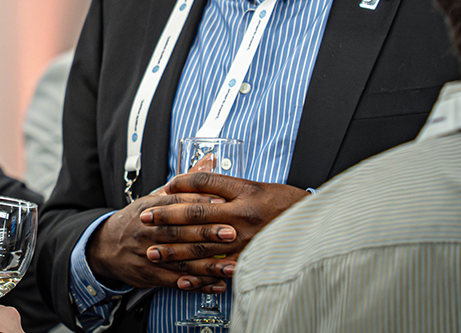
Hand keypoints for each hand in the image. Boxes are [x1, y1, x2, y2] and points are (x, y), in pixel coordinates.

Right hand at [85, 191, 236, 292]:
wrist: (106, 246)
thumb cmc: (138, 219)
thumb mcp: (156, 198)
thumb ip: (186, 183)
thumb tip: (209, 159)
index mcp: (149, 208)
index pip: (174, 202)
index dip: (198, 202)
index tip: (221, 203)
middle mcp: (147, 230)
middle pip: (178, 230)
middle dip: (206, 232)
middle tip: (231, 232)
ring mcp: (147, 254)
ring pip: (180, 259)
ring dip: (207, 264)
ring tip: (230, 265)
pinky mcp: (149, 275)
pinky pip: (176, 281)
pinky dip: (198, 285)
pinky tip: (217, 284)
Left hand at [150, 173, 307, 288]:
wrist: (314, 226)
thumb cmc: (285, 204)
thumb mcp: (254, 186)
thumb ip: (222, 185)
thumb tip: (193, 182)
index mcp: (245, 192)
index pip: (205, 184)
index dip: (181, 184)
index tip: (162, 188)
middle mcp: (243, 215)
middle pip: (196, 215)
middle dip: (167, 217)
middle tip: (145, 218)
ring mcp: (246, 240)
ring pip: (203, 245)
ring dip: (175, 249)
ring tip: (154, 251)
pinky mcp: (250, 260)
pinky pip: (220, 269)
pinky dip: (200, 274)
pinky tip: (182, 277)